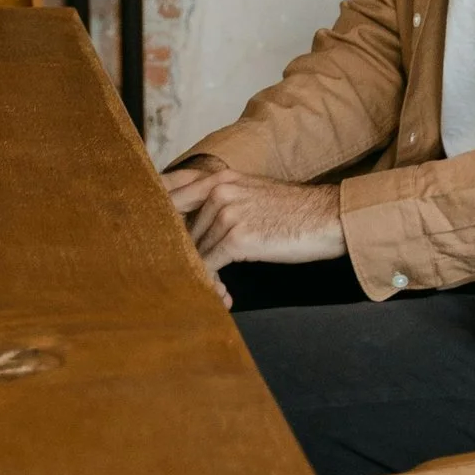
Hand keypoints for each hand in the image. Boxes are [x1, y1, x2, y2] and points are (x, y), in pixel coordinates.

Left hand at [160, 158, 346, 303]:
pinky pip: (209, 265)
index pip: (169, 193)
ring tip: (218, 288)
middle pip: (179, 228)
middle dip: (183, 254)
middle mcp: (217, 191)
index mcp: (218, 178)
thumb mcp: (250, 194)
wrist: (328, 218)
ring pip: (195, 250)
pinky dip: (213, 282)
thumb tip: (191, 228)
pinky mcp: (236, 238)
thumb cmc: (292, 212)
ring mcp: (225, 213)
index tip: (147, 240)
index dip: (155, 218)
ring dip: (202, 272)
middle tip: (188, 275)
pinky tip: (225, 295)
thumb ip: (218, 203)